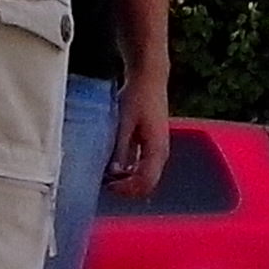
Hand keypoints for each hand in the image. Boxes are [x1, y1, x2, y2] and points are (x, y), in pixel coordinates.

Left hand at [107, 73, 170, 199]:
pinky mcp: (154, 146)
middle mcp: (162, 153)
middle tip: (106, 183)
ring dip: (128, 181)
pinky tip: (116, 166)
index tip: (108, 186)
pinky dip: (131, 172)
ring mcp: (159, 150)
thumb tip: (113, 173)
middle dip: (127, 189)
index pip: (145, 183)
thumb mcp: (124, 123)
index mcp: (157, 149)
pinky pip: (145, 168)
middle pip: (148, 185)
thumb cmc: (138, 97)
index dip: (126, 190)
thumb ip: (120, 149)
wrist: (149, 79)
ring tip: (109, 175)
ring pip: (147, 178)